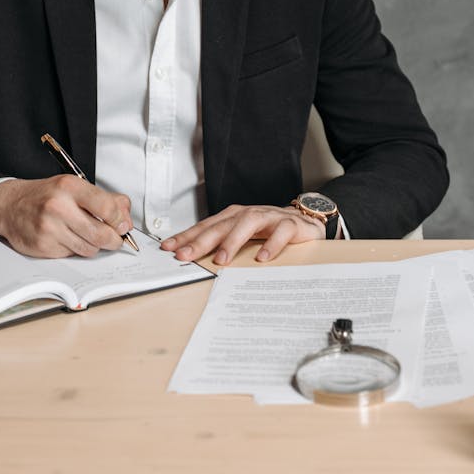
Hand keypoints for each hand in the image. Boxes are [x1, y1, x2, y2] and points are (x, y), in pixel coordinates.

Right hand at [0, 175, 132, 257]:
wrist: (9, 206)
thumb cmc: (46, 196)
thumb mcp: (75, 186)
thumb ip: (106, 199)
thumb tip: (126, 220)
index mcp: (70, 186)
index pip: (107, 207)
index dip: (120, 220)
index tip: (122, 224)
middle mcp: (58, 206)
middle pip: (102, 234)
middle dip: (114, 240)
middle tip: (114, 238)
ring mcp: (49, 228)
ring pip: (89, 249)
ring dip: (94, 246)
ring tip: (87, 235)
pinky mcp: (43, 246)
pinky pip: (72, 255)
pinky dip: (75, 249)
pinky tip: (67, 238)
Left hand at [160, 205, 324, 265]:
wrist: (305, 221)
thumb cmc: (269, 230)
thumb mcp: (243, 237)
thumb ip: (222, 244)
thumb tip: (193, 258)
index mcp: (233, 217)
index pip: (205, 226)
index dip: (186, 236)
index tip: (169, 248)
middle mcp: (248, 214)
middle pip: (221, 225)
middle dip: (202, 240)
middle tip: (186, 255)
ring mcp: (269, 217)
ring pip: (248, 224)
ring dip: (233, 241)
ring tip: (221, 259)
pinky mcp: (289, 224)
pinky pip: (280, 233)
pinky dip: (271, 245)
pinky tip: (262, 258)